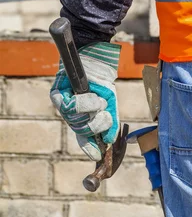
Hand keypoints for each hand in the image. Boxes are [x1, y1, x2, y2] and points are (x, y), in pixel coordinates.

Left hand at [50, 42, 120, 160]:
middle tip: (105, 115)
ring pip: (75, 120)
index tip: (98, 155)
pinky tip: (91, 95)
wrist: (96, 61)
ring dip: (92, 111)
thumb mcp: (110, 105)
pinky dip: (84, 102)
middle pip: (81, 130)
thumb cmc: (102, 83)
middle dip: (96, 126)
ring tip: (99, 100)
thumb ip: (110, 123)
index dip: (89, 148)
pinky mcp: (56, 94)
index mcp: (84, 119)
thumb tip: (109, 141)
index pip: (84, 138)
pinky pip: (70, 106)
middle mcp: (71, 115)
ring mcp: (63, 105)